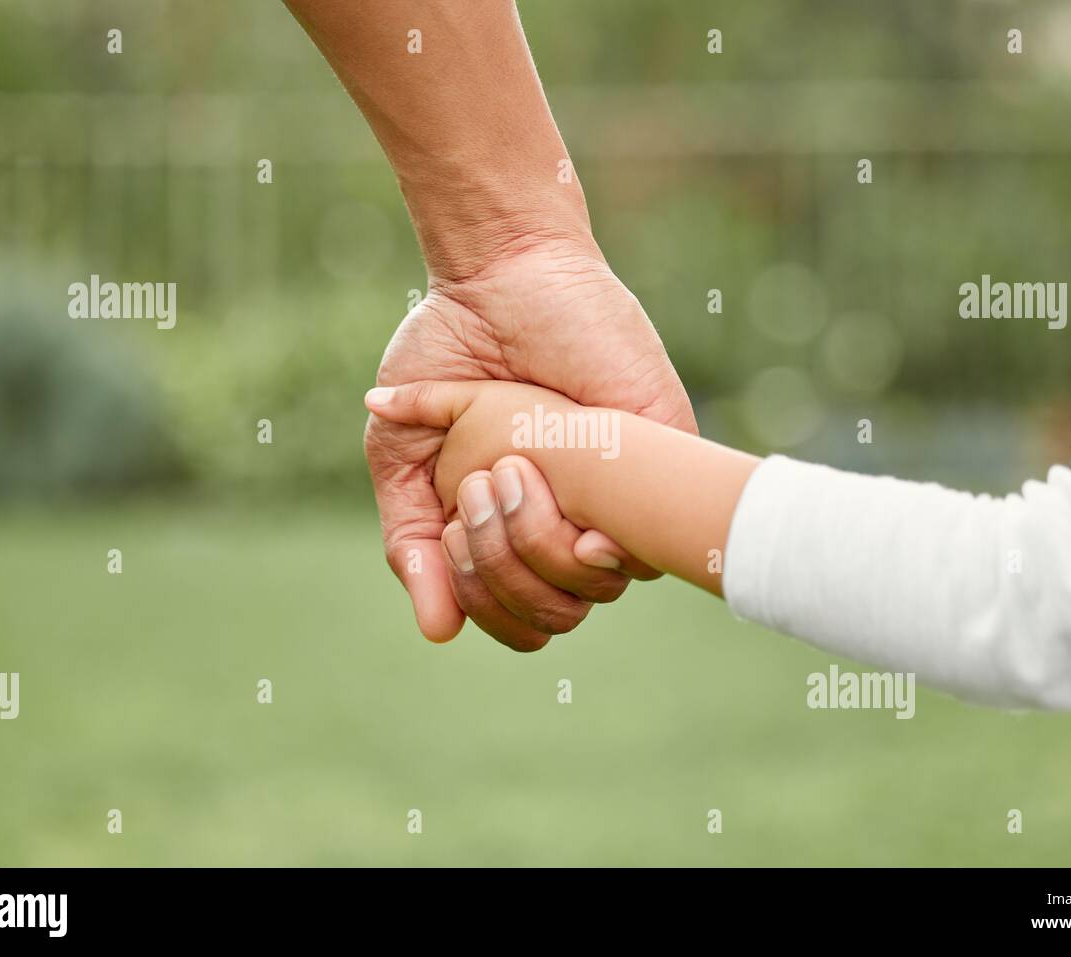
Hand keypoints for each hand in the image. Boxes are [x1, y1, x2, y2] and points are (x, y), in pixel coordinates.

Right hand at [366, 237, 695, 650]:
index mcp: (524, 528)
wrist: (500, 277)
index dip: (479, 599)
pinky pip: (643, 543)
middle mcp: (577, 522)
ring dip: (530, 543)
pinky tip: (551, 482)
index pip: (519, 618)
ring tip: (506, 469)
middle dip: (497, 570)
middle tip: (478, 487)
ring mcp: (622, 495)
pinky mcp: (665, 454)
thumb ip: (413, 541)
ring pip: (595, 589)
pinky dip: (586, 531)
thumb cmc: (453, 352)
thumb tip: (438, 630)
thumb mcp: (405, 455)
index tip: (450, 532)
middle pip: (555, 615)